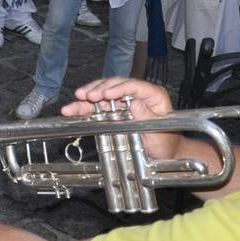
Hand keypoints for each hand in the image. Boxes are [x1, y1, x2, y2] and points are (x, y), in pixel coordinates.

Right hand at [63, 77, 179, 159]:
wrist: (163, 154)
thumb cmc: (166, 144)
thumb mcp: (161, 135)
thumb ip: (148, 119)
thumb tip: (135, 103)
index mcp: (153, 96)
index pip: (134, 86)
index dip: (118, 88)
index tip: (105, 94)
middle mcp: (137, 95)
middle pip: (115, 85)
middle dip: (99, 89)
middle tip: (86, 96)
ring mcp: (124, 102)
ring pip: (103, 93)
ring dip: (88, 96)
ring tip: (76, 99)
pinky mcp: (114, 111)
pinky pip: (98, 107)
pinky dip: (86, 108)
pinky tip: (73, 109)